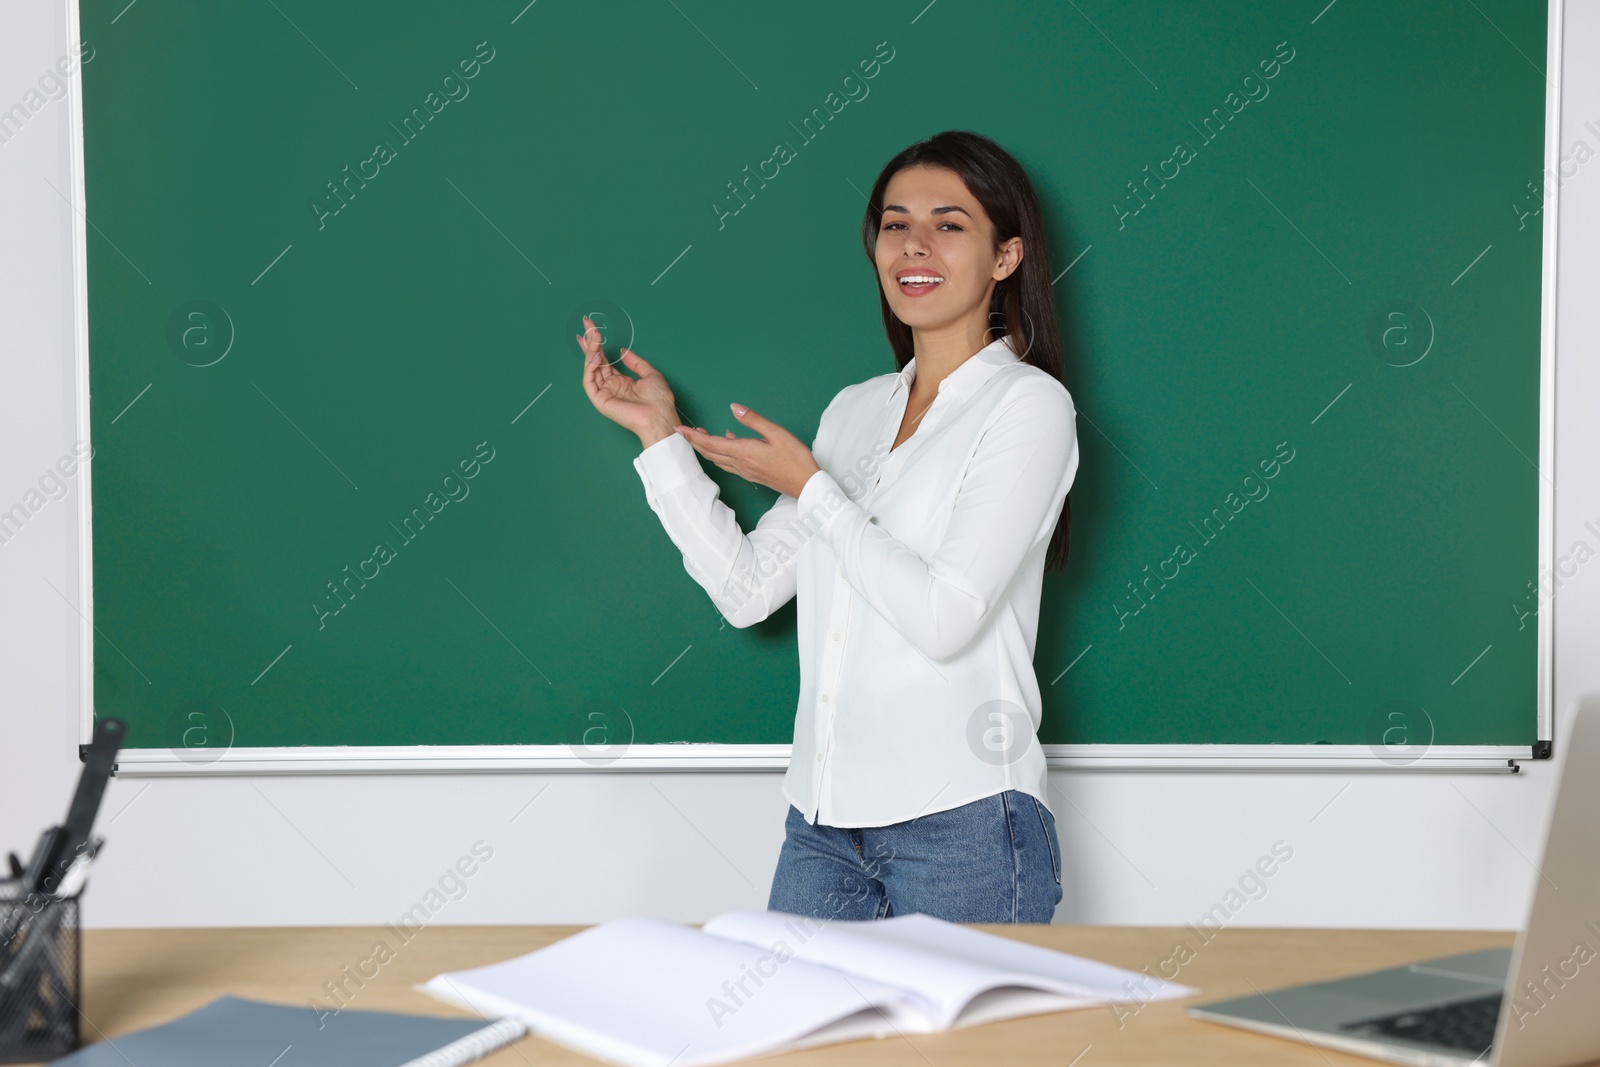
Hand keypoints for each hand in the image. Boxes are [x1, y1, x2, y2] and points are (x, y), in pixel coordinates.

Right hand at [577, 316, 678, 445]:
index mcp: (622, 381)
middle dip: (590, 342)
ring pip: (591, 368)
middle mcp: (611, 386)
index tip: (594, 329)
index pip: (605, 360)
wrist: (660, 416)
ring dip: (591, 350)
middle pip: (596, 361)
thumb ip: (634, 361)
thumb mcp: (650, 373)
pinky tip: (596, 355)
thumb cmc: (659, 399)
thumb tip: (621, 351)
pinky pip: (590, 381)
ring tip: (594, 335)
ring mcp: (604, 392)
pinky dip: (590, 367)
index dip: (599, 345)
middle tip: (587, 323)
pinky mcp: (600, 399)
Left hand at [675, 404, 822, 499]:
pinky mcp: (752, 475)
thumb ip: (753, 420)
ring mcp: (745, 471)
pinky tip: (728, 442)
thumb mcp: (776, 433)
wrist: (806, 485)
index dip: (693, 436)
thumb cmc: (795, 458)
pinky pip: (729, 463)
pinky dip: (721, 453)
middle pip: (710, 453)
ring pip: (718, 459)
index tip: (679, 429)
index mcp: (743, 451)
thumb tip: (734, 408)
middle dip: (695, 442)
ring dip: (706, 448)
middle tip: (684, 431)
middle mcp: (740, 463)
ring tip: (700, 436)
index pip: (711, 443)